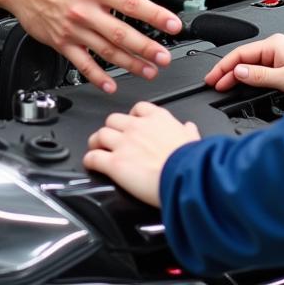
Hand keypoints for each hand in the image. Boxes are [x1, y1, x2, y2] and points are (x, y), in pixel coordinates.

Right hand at [6, 0, 182, 92]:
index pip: (132, 3)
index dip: (155, 15)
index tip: (173, 24)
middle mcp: (85, 11)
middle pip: (121, 33)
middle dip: (146, 48)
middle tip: (165, 58)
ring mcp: (72, 30)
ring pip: (105, 51)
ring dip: (129, 64)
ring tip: (148, 71)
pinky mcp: (61, 43)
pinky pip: (81, 64)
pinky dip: (97, 76)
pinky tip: (110, 84)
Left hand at [84, 101, 199, 206]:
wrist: (184, 176)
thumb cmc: (189, 160)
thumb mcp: (193, 139)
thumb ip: (188, 131)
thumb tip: (188, 128)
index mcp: (157, 118)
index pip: (138, 108)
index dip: (132, 116)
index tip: (131, 124)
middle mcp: (137, 127)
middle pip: (113, 119)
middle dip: (111, 129)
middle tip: (112, 140)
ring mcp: (124, 143)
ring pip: (100, 134)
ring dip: (96, 143)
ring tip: (97, 150)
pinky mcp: (115, 163)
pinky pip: (93, 157)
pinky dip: (90, 161)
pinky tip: (92, 165)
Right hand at [204, 33, 283, 92]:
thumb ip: (260, 76)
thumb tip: (238, 73)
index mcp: (274, 44)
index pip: (240, 54)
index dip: (223, 67)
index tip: (212, 79)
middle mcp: (276, 47)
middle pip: (244, 58)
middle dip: (227, 71)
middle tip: (213, 85)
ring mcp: (280, 55)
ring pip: (251, 64)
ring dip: (237, 75)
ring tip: (224, 86)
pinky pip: (260, 68)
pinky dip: (249, 77)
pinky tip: (243, 84)